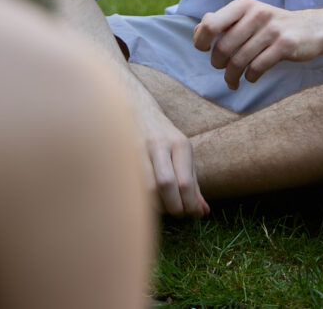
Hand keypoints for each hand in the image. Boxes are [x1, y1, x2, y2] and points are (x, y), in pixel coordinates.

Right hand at [135, 100, 208, 217]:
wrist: (136, 110)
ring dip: (156, 205)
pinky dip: (139, 199)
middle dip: (173, 206)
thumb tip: (203, 212)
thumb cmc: (163, 138)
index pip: (185, 181)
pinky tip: (145, 201)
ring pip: (144, 187)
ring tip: (163, 207)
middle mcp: (158, 145)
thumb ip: (193, 183)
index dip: (188, 204)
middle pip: (165, 184)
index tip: (191, 214)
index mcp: (179, 143)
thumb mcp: (183, 154)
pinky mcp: (119, 156)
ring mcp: (136, 149)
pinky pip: (130, 185)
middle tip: (178, 214)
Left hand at [192, 0, 322, 89]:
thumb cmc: (272, 25)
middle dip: (218, 64)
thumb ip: (222, 21)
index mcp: (244, 5)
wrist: (312, 29)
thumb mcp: (248, 16)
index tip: (206, 50)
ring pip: (239, 61)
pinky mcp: (286, 44)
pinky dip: (250, 77)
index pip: (210, 25)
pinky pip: (257, 67)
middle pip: (223, 48)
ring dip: (232, 76)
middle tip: (222, 68)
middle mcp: (258, 13)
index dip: (202, 42)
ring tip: (233, 81)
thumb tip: (198, 30)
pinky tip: (251, 77)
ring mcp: (273, 29)